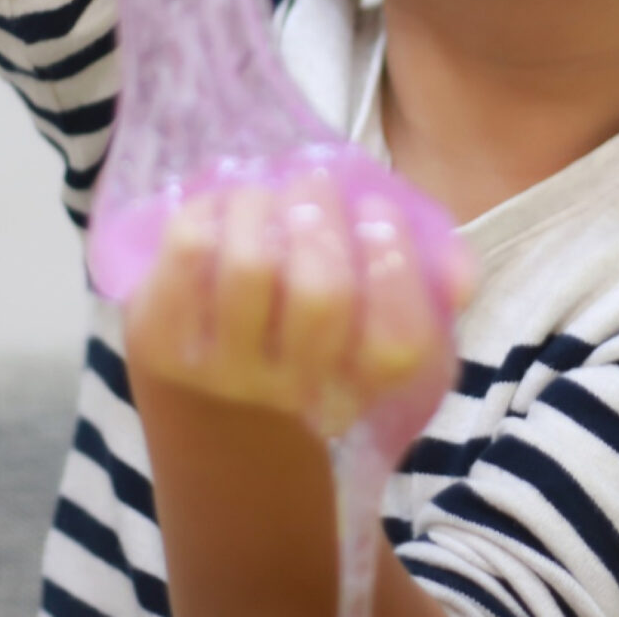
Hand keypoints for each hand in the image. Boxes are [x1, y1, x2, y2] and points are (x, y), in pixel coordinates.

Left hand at [122, 170, 474, 435]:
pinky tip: (222, 212)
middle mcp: (289, 391)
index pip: (396, 341)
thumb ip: (426, 293)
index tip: (380, 218)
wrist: (213, 431)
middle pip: (321, 294)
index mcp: (356, 391)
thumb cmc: (310, 358)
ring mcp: (218, 370)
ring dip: (263, 205)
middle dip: (324, 216)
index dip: (395, 266)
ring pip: (249, 265)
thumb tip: (461, 275)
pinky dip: (209, 210)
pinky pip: (185, 252)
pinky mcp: (157, 340)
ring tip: (266, 195)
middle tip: (318, 187)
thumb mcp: (379, 342)